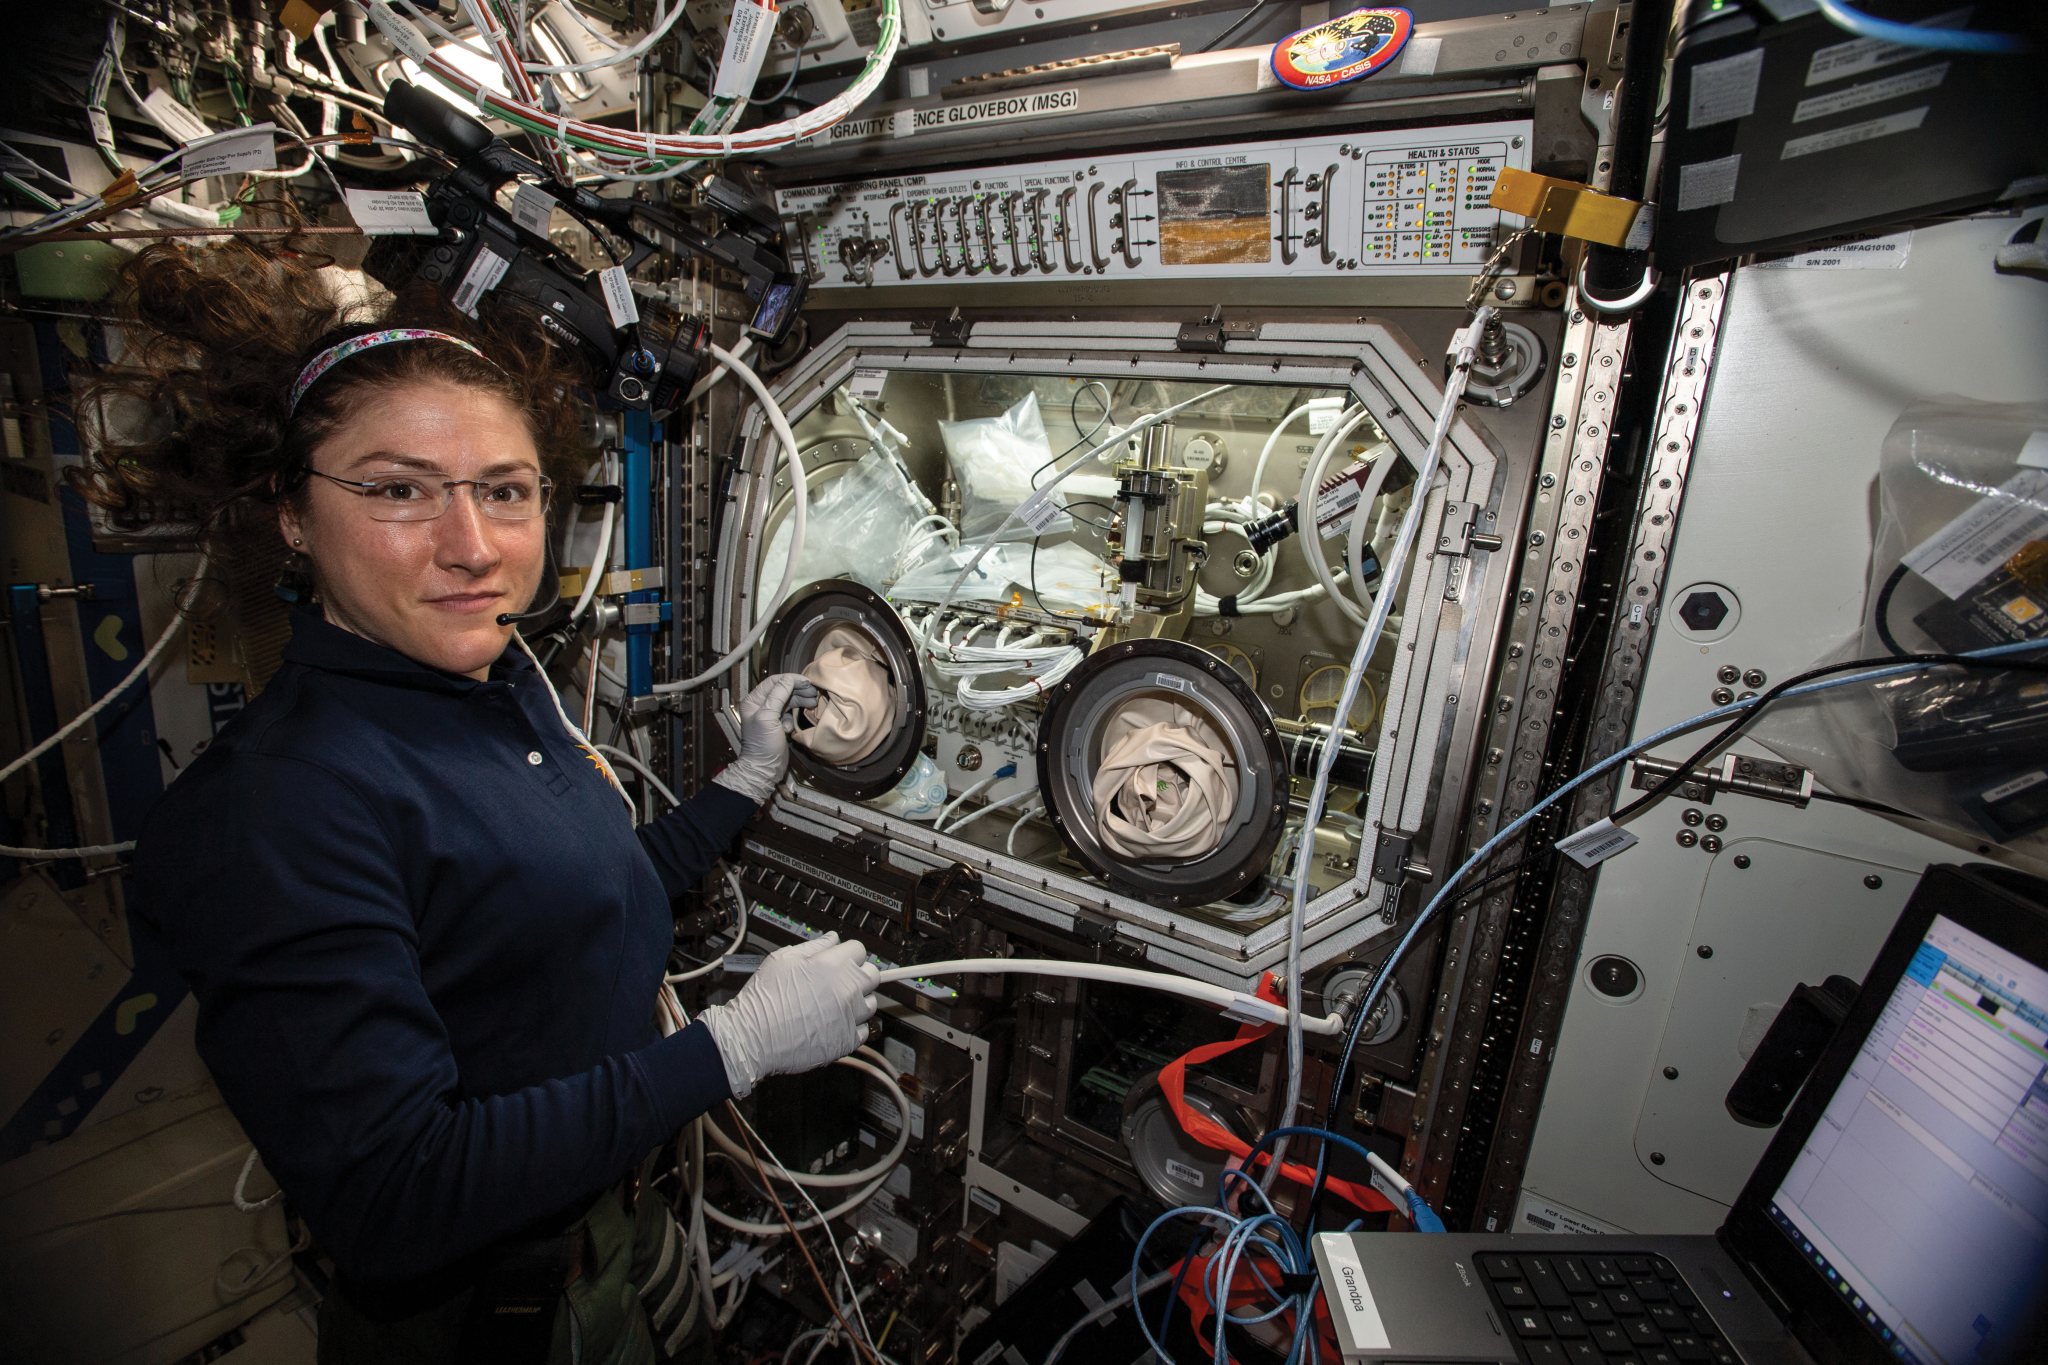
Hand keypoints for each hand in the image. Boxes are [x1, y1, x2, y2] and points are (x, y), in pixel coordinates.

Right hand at [698, 933, 879, 1097]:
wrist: (752, 1038)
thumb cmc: (763, 1000)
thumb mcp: (782, 959)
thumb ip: (813, 946)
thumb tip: (831, 939)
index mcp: (831, 965)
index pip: (859, 950)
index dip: (848, 953)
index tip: (841, 960)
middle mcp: (846, 990)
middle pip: (872, 975)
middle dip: (858, 974)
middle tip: (840, 981)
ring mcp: (849, 1017)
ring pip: (871, 1003)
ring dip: (858, 1001)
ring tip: (834, 1004)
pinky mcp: (847, 1041)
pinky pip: (863, 1030)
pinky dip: (852, 1027)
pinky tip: (834, 1024)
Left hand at [711, 673, 818, 804]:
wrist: (764, 768)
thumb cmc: (762, 746)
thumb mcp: (768, 718)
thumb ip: (778, 696)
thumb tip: (789, 679)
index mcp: (754, 701)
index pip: (774, 682)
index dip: (791, 680)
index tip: (807, 682)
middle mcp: (760, 705)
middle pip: (782, 690)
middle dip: (798, 690)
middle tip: (813, 692)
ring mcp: (769, 715)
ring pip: (787, 700)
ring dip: (800, 700)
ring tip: (813, 703)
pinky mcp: (777, 724)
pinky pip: (788, 713)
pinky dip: (794, 715)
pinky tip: (793, 724)